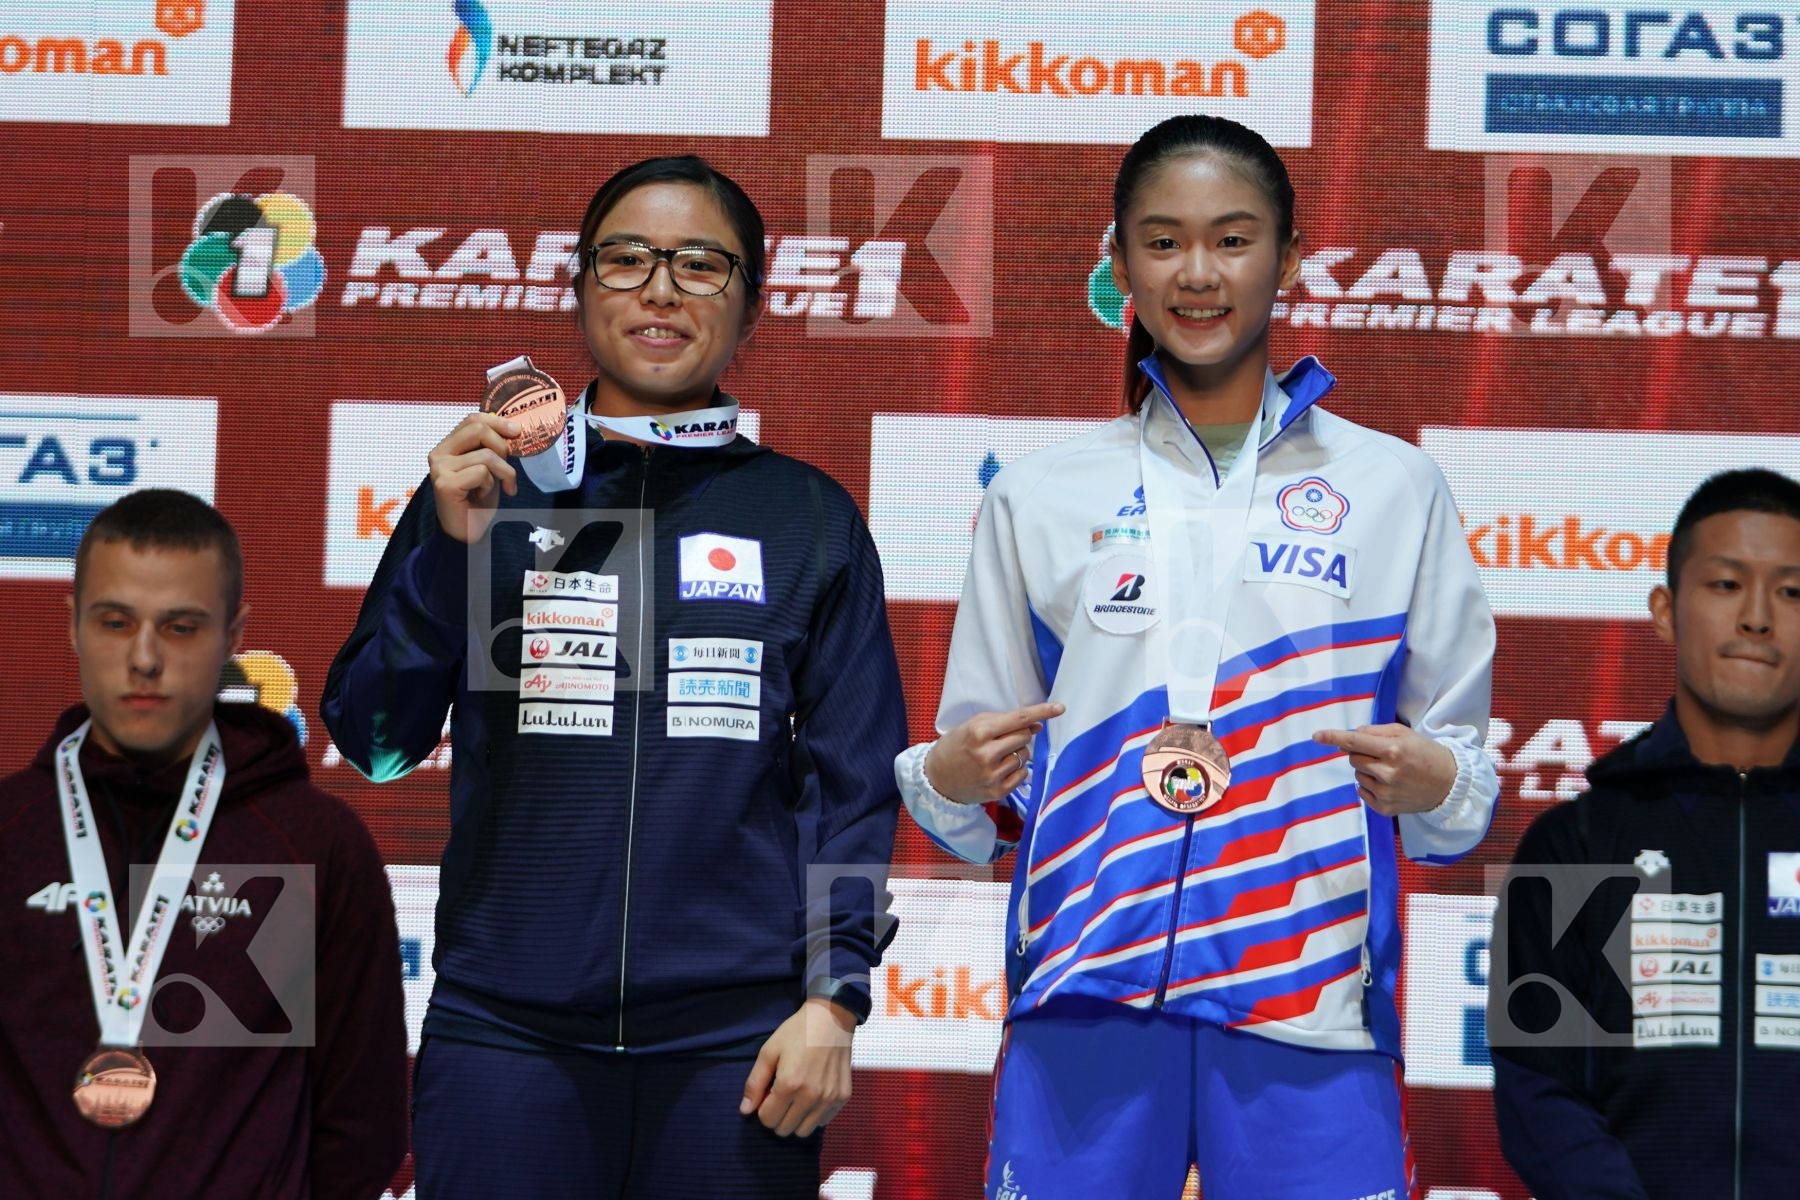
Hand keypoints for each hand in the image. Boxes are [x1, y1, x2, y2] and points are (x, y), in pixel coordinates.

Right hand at [428, 413, 519, 543]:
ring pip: (485, 455)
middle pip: (478, 430)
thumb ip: (491, 446)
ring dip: (502, 472)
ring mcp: (440, 468)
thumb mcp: (488, 466)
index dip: (498, 422)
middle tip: (507, 467)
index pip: (472, 419)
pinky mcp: (445, 484)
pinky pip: (482, 472)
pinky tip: (482, 496)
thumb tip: (513, 428)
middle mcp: (439, 453)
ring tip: (497, 487)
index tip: (516, 432)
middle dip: (502, 447)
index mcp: (447, 445)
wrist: (467, 531)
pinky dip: (491, 485)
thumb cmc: (477, 499)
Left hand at [739, 998, 855, 1137]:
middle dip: (778, 1116)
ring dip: (796, 1119)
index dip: (763, 1108)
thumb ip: (755, 1083)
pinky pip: (823, 1122)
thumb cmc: (797, 1032)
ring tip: (797, 1097)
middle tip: (782, 1095)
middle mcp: (811, 1097)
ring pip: (804, 1131)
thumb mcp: (769, 1051)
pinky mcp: (843, 1098)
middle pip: (785, 1129)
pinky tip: (814, 1095)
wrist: (832, 1018)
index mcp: (789, 1085)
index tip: (768, 1093)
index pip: (767, 1120)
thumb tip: (745, 1111)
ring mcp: (829, 1099)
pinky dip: (814, 1115)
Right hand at [923, 702, 1063, 804]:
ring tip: (998, 755)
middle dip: (1020, 734)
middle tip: (1004, 737)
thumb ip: (1003, 722)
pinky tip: (999, 769)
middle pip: (1024, 736)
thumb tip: (1037, 725)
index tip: (1060, 708)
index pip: (1018, 719)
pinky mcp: (998, 790)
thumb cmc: (956, 746)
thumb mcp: (972, 726)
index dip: (1041, 712)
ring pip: (1025, 756)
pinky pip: (1023, 774)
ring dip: (1017, 752)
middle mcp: (987, 754)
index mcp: (979, 732)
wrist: (937, 778)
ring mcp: (993, 774)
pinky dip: (1016, 769)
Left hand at [1312, 724, 1456, 815]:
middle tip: (1381, 754)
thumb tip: (1351, 736)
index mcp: (1392, 750)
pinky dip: (1370, 786)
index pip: (1354, 741)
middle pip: (1352, 759)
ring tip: (1390, 771)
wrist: (1449, 783)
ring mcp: (1386, 793)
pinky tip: (1389, 784)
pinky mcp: (1385, 808)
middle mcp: (1387, 772)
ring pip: (1357, 776)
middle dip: (1361, 754)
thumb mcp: (1405, 734)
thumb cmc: (1425, 753)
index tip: (1316, 736)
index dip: (1333, 737)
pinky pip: (1362, 792)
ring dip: (1367, 771)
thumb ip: (1376, 731)